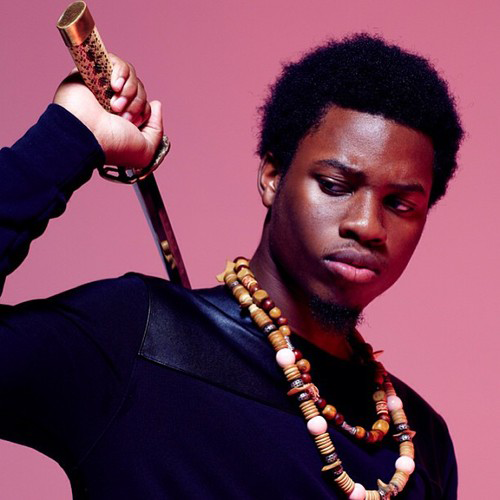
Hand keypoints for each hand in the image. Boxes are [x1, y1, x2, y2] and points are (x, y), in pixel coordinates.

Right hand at [53, 54, 162, 168]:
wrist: (87, 135)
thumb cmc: (113, 146)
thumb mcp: (145, 150)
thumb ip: (157, 129)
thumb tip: (156, 104)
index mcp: (123, 118)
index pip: (144, 103)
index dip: (143, 111)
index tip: (132, 124)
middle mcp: (112, 101)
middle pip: (139, 89)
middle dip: (136, 103)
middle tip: (123, 117)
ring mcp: (101, 86)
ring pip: (130, 75)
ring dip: (129, 91)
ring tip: (115, 106)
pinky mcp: (90, 71)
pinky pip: (114, 60)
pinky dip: (121, 73)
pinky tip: (114, 87)